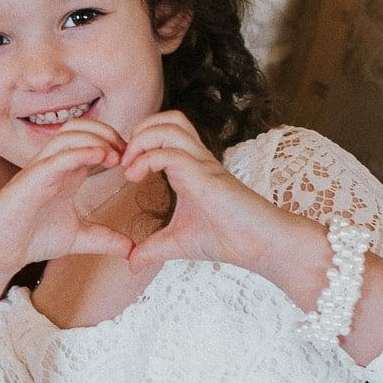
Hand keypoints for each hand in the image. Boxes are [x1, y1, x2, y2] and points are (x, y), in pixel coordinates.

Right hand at [0, 122, 137, 277]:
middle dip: (109, 133)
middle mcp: (52, 165)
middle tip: (129, 153)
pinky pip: (56, 157)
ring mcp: (40, 170)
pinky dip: (79, 152)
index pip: (91, 140)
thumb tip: (132, 251)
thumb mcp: (78, 238)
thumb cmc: (31, 239)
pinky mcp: (29, 181)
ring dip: (96, 138)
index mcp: (65, 173)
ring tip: (117, 154)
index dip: (115, 143)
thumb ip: (104, 239)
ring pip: (68, 135)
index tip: (135, 161)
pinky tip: (101, 156)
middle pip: (81, 128)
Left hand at [120, 111, 278, 274]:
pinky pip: (171, 153)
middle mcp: (196, 159)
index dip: (138, 142)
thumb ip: (152, 249)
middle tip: (125, 161)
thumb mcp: (177, 243)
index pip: (165, 132)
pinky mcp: (205, 176)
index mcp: (189, 167)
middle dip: (140, 131)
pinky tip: (134, 177)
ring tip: (129, 166)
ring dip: (142, 139)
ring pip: (171, 126)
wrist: (259, 245)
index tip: (123, 169)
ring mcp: (202, 164)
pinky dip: (146, 159)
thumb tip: (131, 264)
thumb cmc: (225, 239)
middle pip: (169, 118)